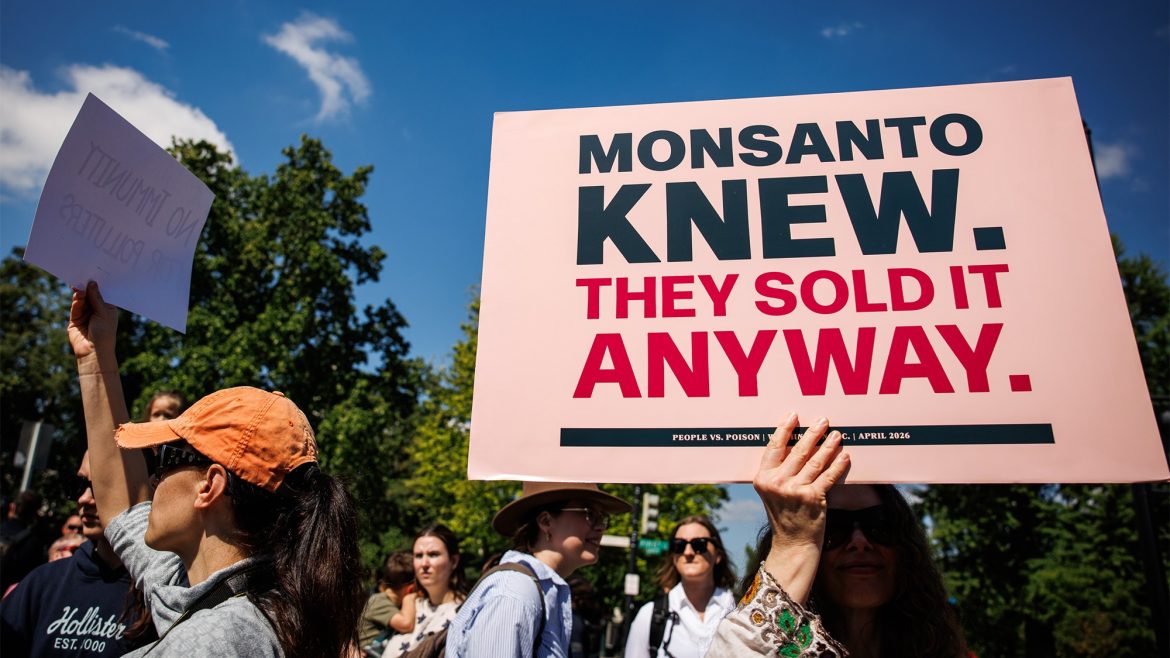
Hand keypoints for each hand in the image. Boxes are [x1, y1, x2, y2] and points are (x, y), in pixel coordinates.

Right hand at [68, 281, 117, 361]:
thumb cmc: (104, 333)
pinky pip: (75, 307)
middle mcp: (97, 311)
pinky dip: (76, 301)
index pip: (103, 295)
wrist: (94, 351)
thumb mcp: (103, 313)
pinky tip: (77, 294)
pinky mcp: (75, 319)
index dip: (98, 286)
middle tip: (84, 278)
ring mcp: (86, 315)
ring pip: (82, 301)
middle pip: (90, 296)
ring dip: (81, 294)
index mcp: (108, 309)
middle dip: (87, 288)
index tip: (95, 275)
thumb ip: (96, 298)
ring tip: (79, 288)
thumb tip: (92, 283)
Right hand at [753, 411, 849, 601]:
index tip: (793, 415)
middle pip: (797, 450)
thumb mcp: (773, 491)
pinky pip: (828, 476)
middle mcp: (777, 483)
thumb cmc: (785, 514)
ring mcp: (795, 490)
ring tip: (837, 434)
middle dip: (813, 433)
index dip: (784, 429)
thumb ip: (779, 470)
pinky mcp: (813, 498)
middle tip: (823, 420)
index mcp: (762, 478)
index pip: (774, 446)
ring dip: (829, 445)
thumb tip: (798, 444)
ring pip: (815, 461)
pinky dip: (838, 465)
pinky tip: (845, 456)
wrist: (793, 543)